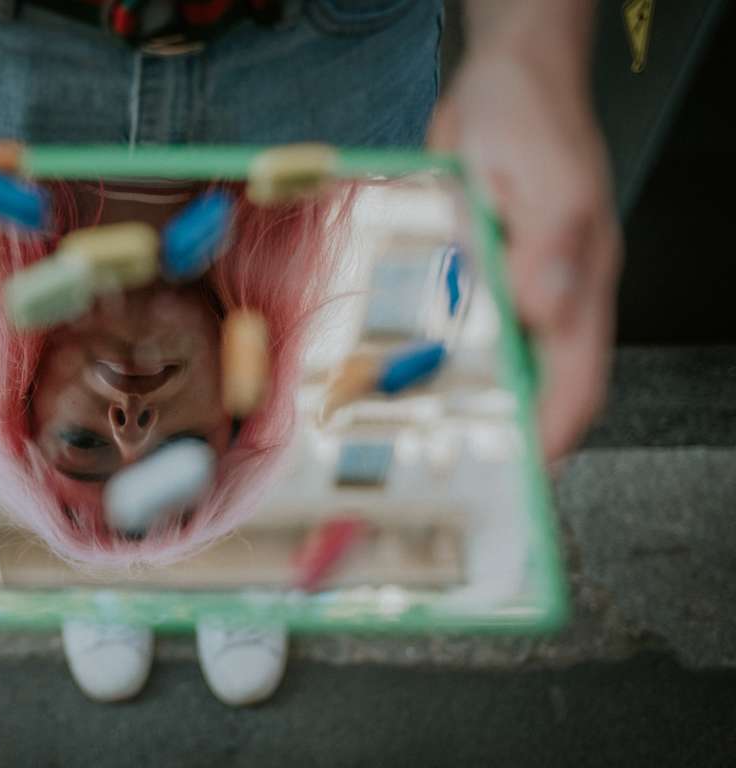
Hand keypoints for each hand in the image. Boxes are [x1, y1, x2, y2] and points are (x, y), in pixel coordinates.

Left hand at [427, 22, 621, 461]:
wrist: (498, 81)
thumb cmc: (533, 122)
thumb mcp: (547, 180)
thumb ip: (553, 246)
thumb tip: (551, 312)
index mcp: (579, 285)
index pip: (577, 379)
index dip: (556, 433)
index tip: (525, 477)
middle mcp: (547, 295)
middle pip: (536, 383)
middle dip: (507, 433)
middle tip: (460, 474)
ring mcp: (511, 285)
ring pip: (495, 361)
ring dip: (467, 401)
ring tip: (422, 440)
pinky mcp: (475, 269)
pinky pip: (459, 326)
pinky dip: (435, 356)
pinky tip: (398, 374)